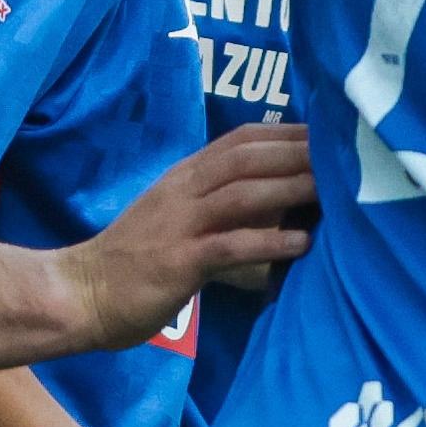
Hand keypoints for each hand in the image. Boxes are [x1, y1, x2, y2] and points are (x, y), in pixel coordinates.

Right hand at [58, 123, 316, 348]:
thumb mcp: (175, 223)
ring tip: (334, 190)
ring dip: (291, 188)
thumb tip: (275, 212)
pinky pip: (230, 246)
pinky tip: (301, 244)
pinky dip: (268, 242)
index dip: (285, 133)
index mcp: (183, 178)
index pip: (239, 140)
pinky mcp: (178, 261)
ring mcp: (179, 224)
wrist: (80, 293)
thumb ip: (218, 212)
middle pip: (247, 158)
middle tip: (345, 153)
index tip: (327, 133)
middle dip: (297, 152)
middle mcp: (182, 190)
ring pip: (242, 194)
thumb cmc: (131, 263)